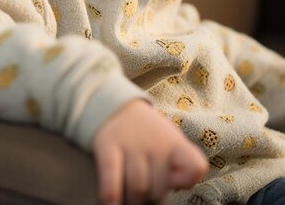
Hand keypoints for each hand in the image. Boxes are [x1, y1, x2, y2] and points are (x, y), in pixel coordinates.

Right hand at [93, 99, 207, 204]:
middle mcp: (155, 141)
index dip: (185, 180)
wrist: (116, 107)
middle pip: (159, 187)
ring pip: (137, 188)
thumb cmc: (148, 136)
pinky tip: (110, 203)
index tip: (173, 181)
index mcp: (175, 142)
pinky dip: (111, 194)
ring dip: (132, 198)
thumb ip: (181, 166)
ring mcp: (131, 143)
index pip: (195, 166)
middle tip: (145, 188)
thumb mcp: (171, 142)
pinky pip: (112, 177)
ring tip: (129, 194)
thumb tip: (176, 186)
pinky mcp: (107, 145)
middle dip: (152, 195)